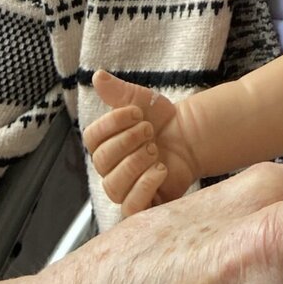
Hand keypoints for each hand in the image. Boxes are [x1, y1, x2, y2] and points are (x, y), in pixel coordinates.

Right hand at [84, 69, 199, 212]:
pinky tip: (160, 170)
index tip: (137, 112)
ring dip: (135, 163)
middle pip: (101, 162)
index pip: (91, 138)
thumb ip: (118, 91)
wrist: (191, 137)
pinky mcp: (143, 204)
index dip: (112, 124)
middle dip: (127, 141)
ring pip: (114, 186)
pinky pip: (131, 208)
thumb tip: (97, 76)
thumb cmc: (162, 120)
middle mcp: (109, 169)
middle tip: (149, 131)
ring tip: (155, 150)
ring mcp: (124, 189)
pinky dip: (145, 187)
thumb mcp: (141, 100)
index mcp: (104, 144)